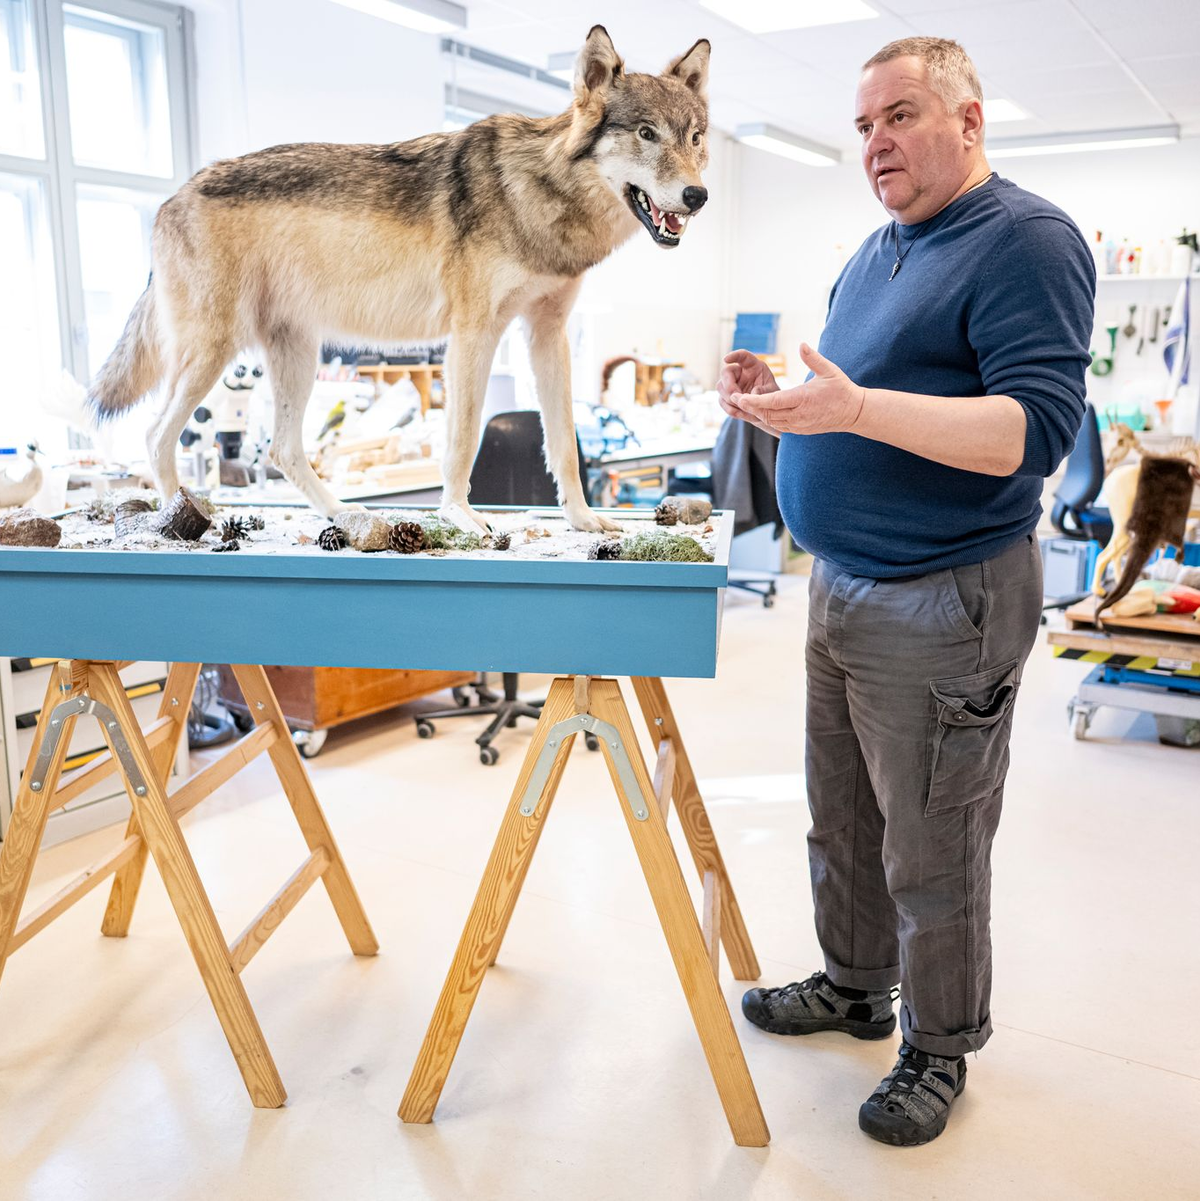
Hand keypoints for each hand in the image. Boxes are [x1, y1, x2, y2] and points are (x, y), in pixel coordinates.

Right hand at [717, 349, 781, 435]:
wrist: (767, 410)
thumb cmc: (772, 397)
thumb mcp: (774, 393)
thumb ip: (765, 392)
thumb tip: (752, 394)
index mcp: (753, 366)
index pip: (742, 356)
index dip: (734, 356)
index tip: (726, 359)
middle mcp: (739, 373)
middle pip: (726, 372)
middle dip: (730, 386)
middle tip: (739, 398)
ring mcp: (730, 384)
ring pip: (721, 388)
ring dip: (730, 400)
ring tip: (746, 409)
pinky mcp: (726, 396)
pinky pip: (722, 402)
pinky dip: (731, 409)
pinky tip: (742, 414)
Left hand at [734, 343, 865, 435]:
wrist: (853, 412)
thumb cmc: (841, 389)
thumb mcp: (829, 370)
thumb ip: (813, 358)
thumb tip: (801, 344)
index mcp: (803, 399)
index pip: (772, 402)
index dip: (754, 401)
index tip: (739, 397)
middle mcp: (798, 415)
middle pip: (767, 414)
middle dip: (750, 407)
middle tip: (734, 398)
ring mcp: (799, 425)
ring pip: (771, 422)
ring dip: (757, 413)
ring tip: (745, 403)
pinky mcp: (800, 431)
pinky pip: (778, 427)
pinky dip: (768, 419)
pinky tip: (760, 411)